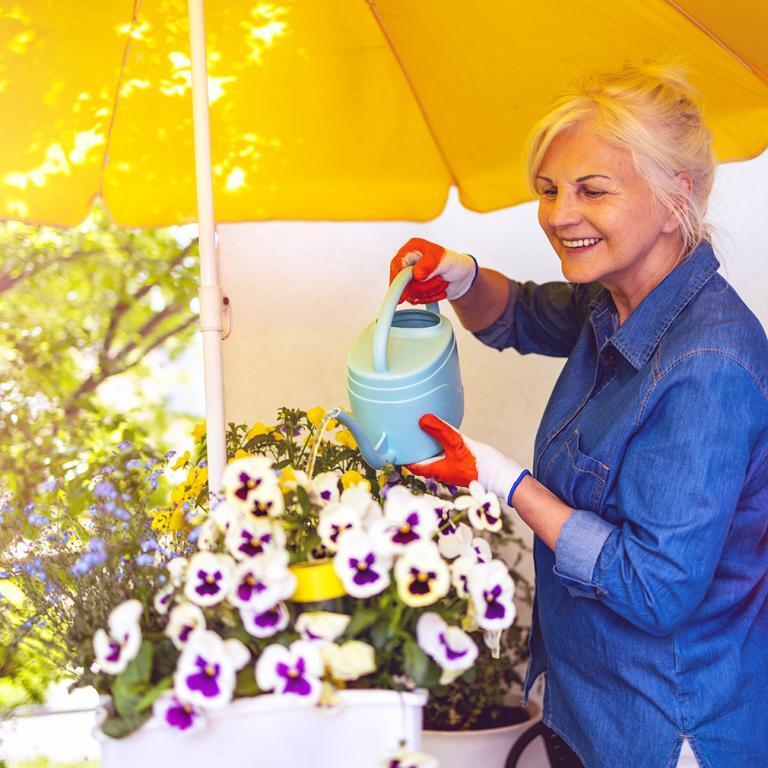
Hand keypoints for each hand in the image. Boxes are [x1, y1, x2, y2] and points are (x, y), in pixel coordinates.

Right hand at [389, 237, 477, 304]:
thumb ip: (430, 265)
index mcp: (412, 249)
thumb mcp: (445, 260)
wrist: (461, 276)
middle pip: (403, 282)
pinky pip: (415, 299)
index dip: (398, 280)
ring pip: (410, 293)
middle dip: (424, 286)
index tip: (403, 293)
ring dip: (429, 292)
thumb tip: (416, 275)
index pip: (397, 265)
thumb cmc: (453, 262)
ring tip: (441, 282)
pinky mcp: (412, 288)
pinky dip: (429, 297)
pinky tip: (438, 290)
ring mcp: (409, 276)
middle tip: (439, 280)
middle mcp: (407, 262)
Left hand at [407, 414, 529, 503]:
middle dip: (411, 448)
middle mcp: (440, 471)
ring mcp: (449, 468)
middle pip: (419, 460)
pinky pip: (442, 454)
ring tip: (418, 431)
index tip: (392, 444)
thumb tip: (422, 420)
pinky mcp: (458, 464)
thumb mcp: (457, 444)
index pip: (410, 464)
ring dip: (424, 446)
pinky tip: (439, 435)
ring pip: (431, 457)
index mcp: (435, 471)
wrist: (501, 475)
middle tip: (403, 433)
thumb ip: (440, 431)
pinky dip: (437, 445)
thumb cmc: (480, 465)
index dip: (400, 455)